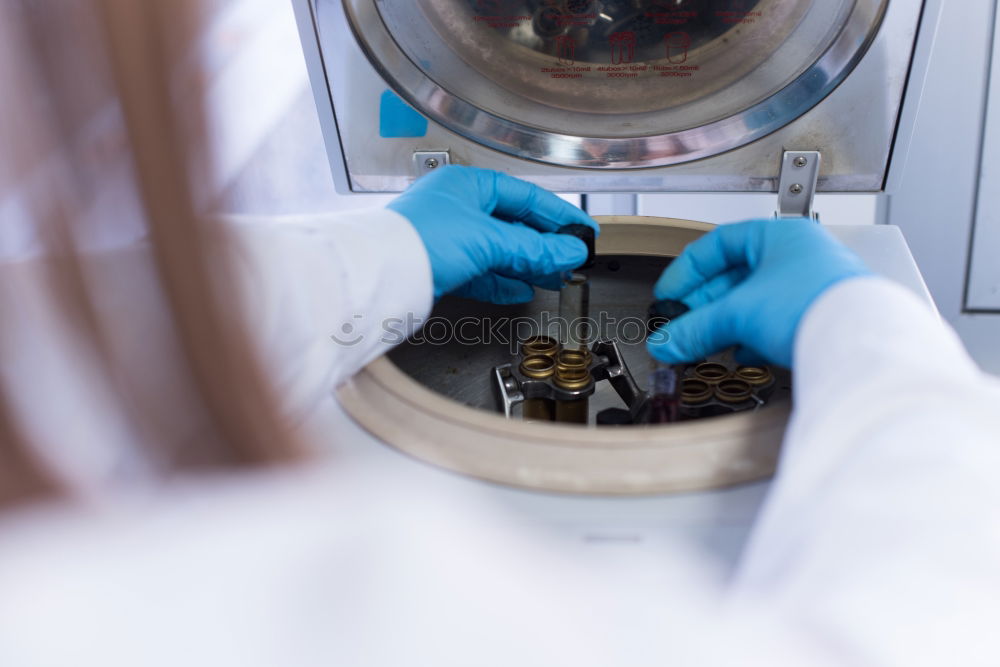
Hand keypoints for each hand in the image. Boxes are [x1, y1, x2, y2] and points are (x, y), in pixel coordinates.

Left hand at [387, 166, 597, 303]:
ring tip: (554, 277)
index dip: (558, 215)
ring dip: (527, 264)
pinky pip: (480, 271)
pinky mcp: (440, 265)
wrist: (376, 275)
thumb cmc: (419, 240)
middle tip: (572, 259)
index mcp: (468, 184)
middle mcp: (457, 206)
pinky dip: (502, 280)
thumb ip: (534, 249)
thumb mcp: (489, 241)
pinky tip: (522, 288)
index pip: (525, 196)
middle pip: (513, 223)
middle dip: (545, 244)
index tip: (583, 231)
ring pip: (498, 249)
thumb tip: (569, 253)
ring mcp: (448, 236)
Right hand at [647, 218, 870, 366]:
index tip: (669, 293)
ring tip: (708, 341)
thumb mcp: (738, 313)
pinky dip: (754, 336)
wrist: (862, 346)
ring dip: (727, 322)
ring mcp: (813, 286)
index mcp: (780, 235)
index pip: (718, 244)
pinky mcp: (822, 316)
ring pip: (756, 300)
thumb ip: (695, 328)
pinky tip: (742, 352)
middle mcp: (799, 256)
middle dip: (704, 304)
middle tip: (682, 323)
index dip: (687, 270)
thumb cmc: (816, 306)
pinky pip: (777, 321)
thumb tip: (666, 341)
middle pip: (735, 275)